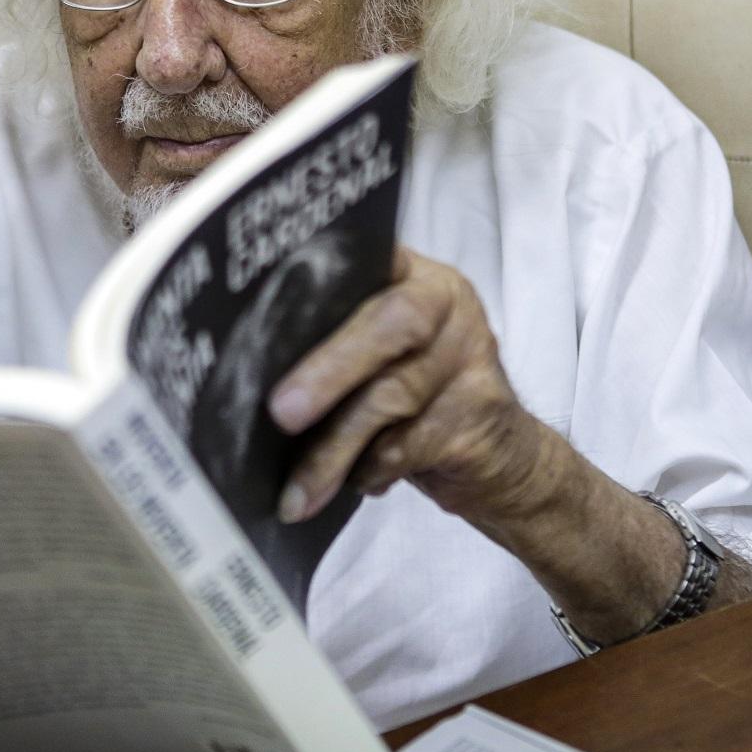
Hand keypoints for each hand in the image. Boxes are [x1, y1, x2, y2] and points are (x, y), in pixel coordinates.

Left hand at [268, 246, 549, 525]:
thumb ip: (335, 342)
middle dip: (330, 370)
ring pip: (392, 397)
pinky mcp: (482, 414)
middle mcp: (447, 303)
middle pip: (390, 324)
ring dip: (334, 450)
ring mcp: (471, 356)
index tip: (270, 314)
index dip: (321, 279)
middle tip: (281, 413)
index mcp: (413, 275)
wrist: (502, 455)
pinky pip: (408, 444)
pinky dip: (369, 470)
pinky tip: (357, 481)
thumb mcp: (380, 356)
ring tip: (297, 492)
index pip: (366, 259)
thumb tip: (249, 375)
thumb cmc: (416, 396)